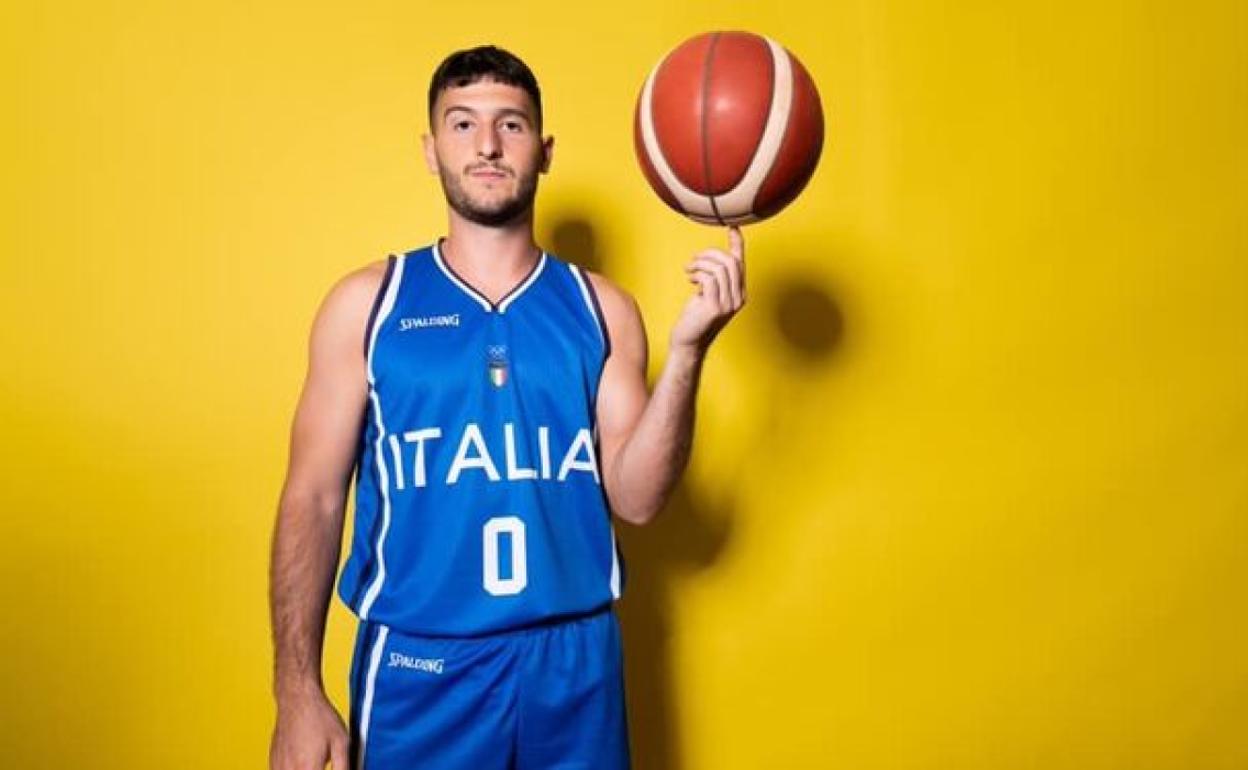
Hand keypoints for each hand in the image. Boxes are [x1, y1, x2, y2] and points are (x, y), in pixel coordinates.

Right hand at [270, 689, 349, 769]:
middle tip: (321, 765)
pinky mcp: (272, 762)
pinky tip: (303, 764)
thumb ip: (344, 767)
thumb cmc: (320, 718)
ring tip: (313, 763)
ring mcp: (278, 767)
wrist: (297, 698)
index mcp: (308, 769)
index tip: (326, 768)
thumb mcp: (341, 742)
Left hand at [670, 226, 746, 355]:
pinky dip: (698, 274)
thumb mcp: (705, 293)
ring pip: (719, 268)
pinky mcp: (715, 308)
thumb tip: (708, 260)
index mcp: (739, 293)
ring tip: (689, 271)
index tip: (732, 227)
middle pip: (731, 262)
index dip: (737, 243)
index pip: (741, 263)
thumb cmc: (694, 318)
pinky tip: (691, 280)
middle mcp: (738, 298)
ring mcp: (728, 304)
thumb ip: (712, 279)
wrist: (688, 343)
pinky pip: (709, 279)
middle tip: (693, 261)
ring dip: (700, 264)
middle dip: (710, 254)